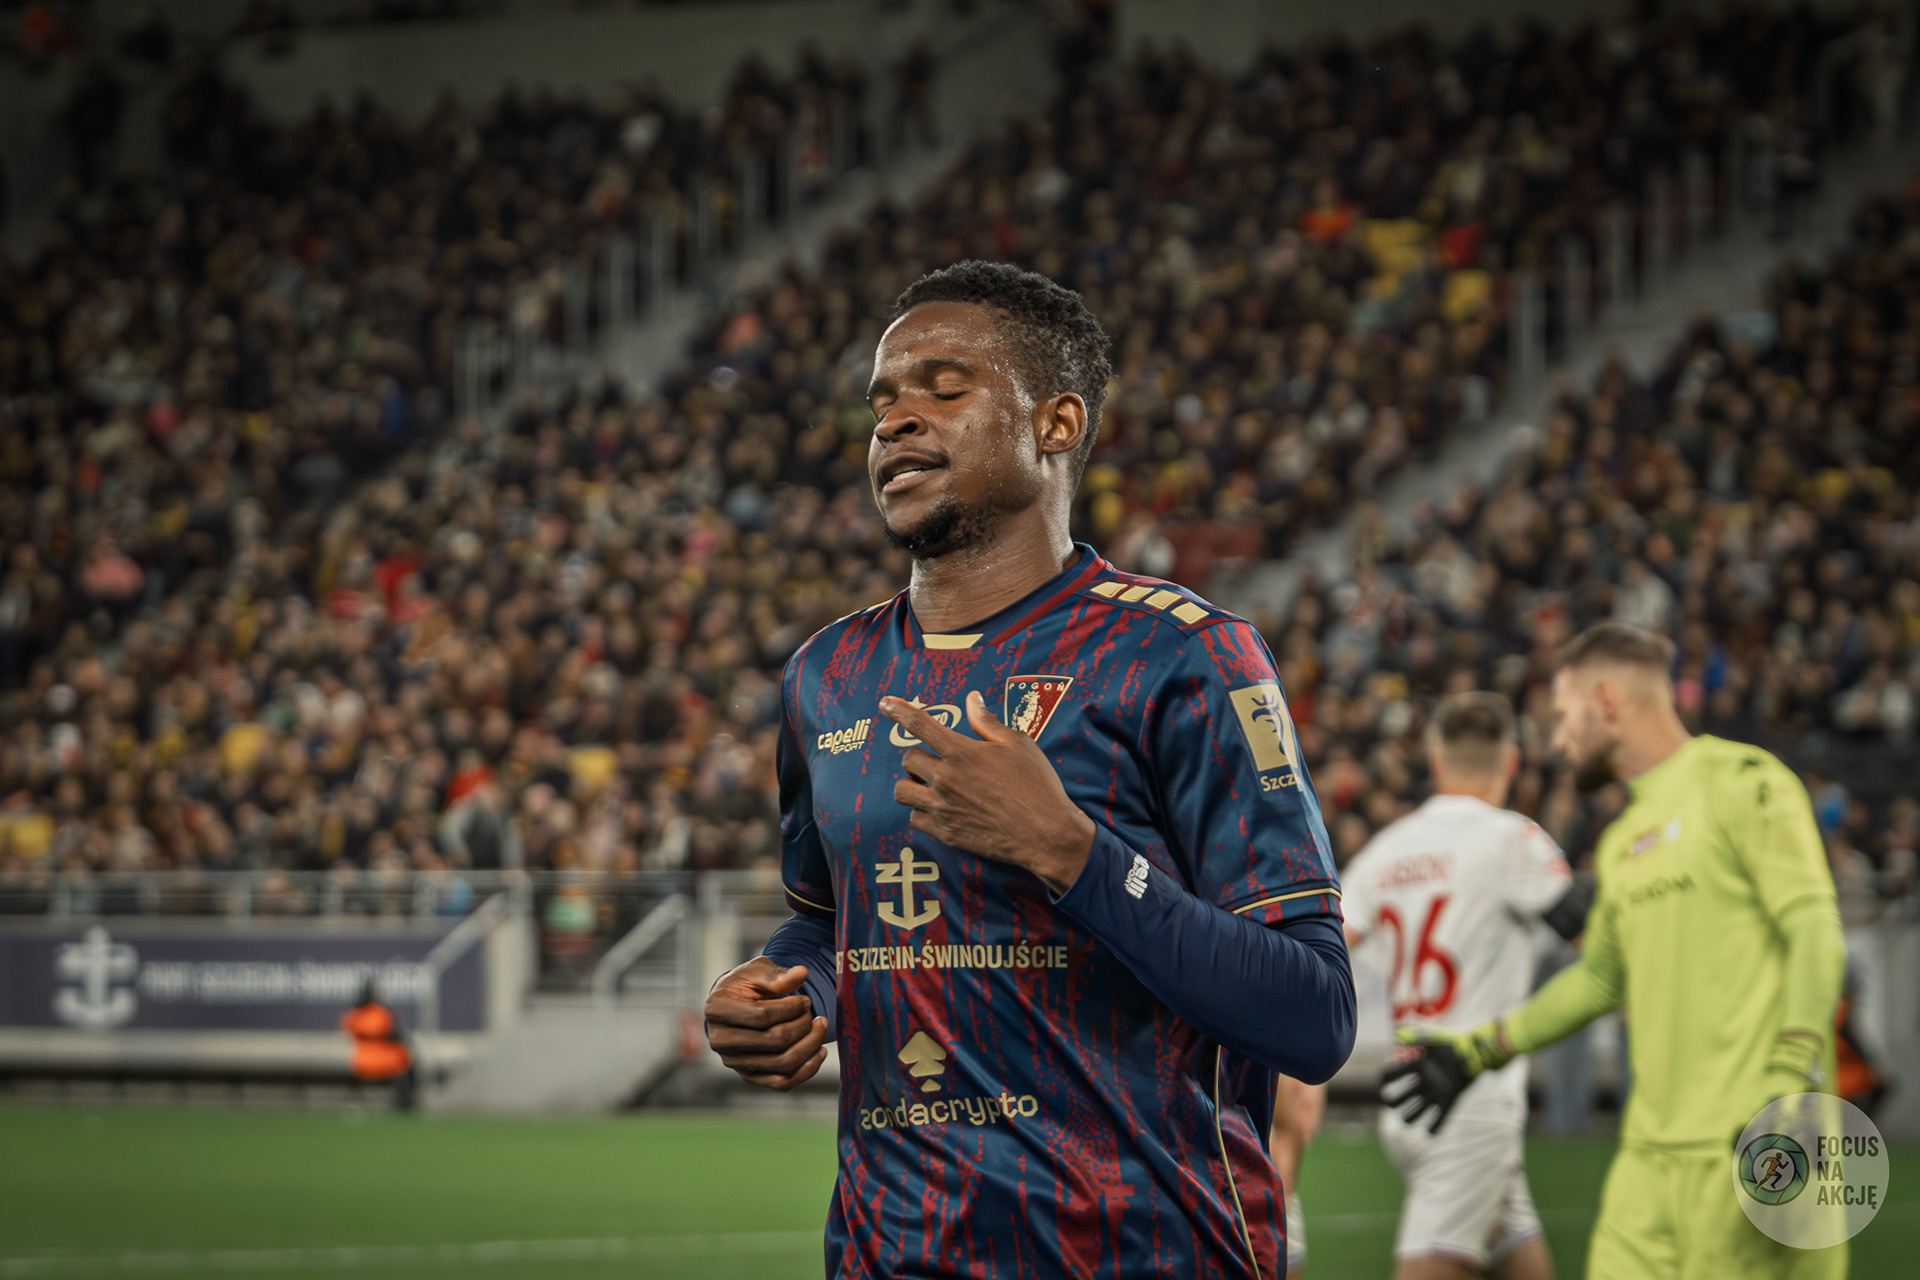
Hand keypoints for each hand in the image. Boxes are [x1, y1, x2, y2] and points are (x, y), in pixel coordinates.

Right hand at [703, 957, 828, 1090]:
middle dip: (803, 1025)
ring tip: (820, 1027)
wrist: (733, 1006)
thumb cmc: (745, 985)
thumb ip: (778, 975)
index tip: (806, 1000)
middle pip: (774, 1041)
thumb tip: (802, 973)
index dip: (791, 1008)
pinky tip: (819, 1051)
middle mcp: (721, 1040)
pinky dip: (807, 1069)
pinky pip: (782, 1083)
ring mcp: (734, 1062)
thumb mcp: (757, 971)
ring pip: (782, 1064)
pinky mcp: (748, 1077)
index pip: (762, 1016)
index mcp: (718, 1009)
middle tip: (813, 1014)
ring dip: (810, 1046)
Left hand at [880, 691, 1094, 894]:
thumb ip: (988, 722)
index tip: (885, 703)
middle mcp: (947, 779)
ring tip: (929, 784)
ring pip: (902, 791)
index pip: (920, 725)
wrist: (1047, 833)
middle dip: (917, 755)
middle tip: (935, 760)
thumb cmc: (1037, 785)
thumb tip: (972, 699)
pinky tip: (937, 808)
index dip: (898, 711)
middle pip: (908, 759)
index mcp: (962, 753)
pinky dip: (921, 812)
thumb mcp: (1018, 744)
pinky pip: (915, 819)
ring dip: (912, 784)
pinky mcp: (947, 833)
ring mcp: (943, 808)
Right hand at [1382, 1022, 1512, 1133]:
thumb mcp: (1432, 1039)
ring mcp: (1437, 1090)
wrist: (1474, 1054)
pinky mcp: (1450, 1098)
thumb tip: (1397, 1033)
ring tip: (1405, 1121)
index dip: (1387, 1076)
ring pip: (1420, 1107)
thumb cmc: (1453, 1044)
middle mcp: (1426, 1080)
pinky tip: (1429, 1133)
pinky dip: (1436, 1126)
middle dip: (1395, 1100)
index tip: (1383, 1080)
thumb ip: (1415, 1036)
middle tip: (1390, 1103)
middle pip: (1405, 1095)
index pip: (1396, 1072)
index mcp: (1418, 1066)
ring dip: (1412, 1116)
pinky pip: (1442, 1115)